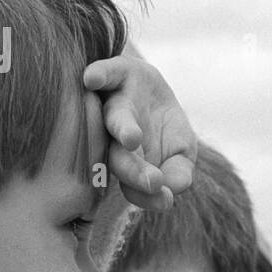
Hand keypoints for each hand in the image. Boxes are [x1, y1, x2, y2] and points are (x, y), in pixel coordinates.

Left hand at [84, 56, 197, 210]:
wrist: (150, 88)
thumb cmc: (163, 129)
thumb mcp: (181, 152)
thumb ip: (179, 171)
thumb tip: (176, 188)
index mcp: (126, 161)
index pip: (133, 180)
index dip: (146, 192)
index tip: (163, 199)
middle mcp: (114, 137)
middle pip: (120, 156)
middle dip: (135, 169)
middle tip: (153, 182)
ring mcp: (114, 103)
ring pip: (115, 118)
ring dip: (123, 128)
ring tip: (132, 138)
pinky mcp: (116, 72)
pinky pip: (106, 72)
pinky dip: (98, 74)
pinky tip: (91, 79)